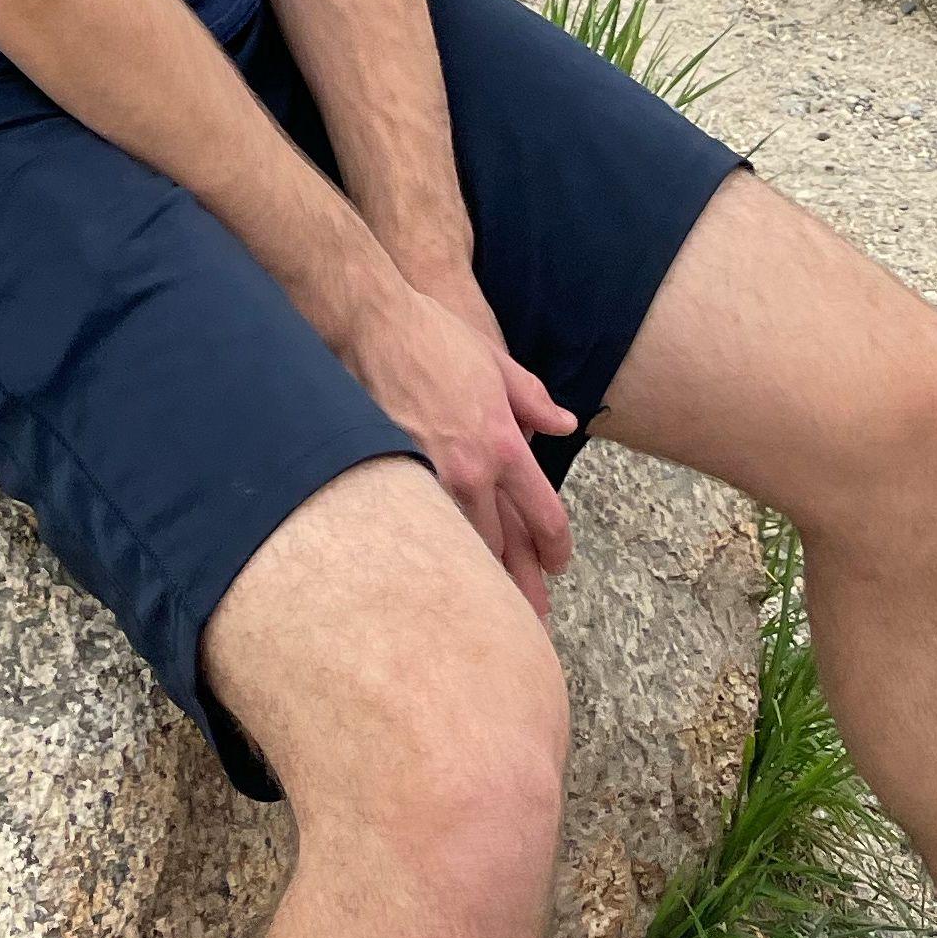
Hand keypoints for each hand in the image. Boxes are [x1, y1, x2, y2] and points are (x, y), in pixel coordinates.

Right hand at [326, 258, 576, 612]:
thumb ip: (533, 399)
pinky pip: (423, 522)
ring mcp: (430, 476)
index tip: (557, 564)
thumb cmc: (434, 335)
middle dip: (521, 582)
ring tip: (489, 607)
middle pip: (503, 545)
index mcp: (503, 443)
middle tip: (532, 613)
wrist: (372, 323)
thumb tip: (564, 424)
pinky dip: (435, 546)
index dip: (555, 548)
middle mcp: (471, 470)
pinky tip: (437, 568)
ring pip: (461, 543)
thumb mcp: (496, 361)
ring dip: (479, 575)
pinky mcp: (395, 473)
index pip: (543, 515)